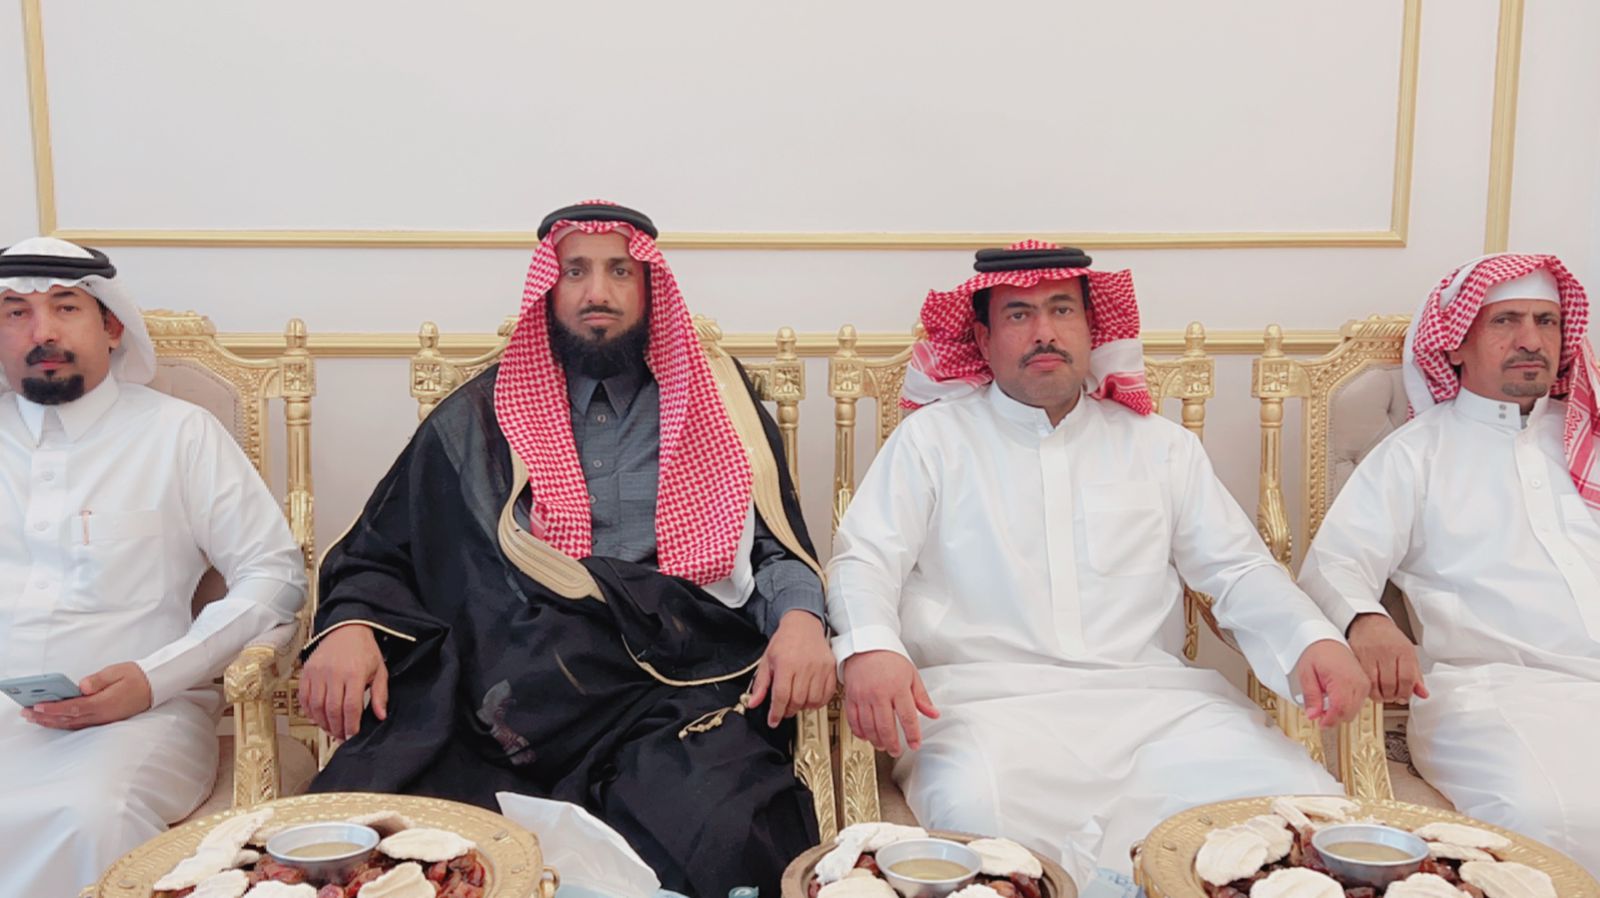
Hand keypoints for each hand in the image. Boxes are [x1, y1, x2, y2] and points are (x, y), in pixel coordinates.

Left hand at [22, 662, 152, 729]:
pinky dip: (64, 724)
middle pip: (68, 719)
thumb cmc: (137, 676)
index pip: (73, 707)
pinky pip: (80, 725)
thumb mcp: (118, 671)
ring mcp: (103, 720)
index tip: (36, 707)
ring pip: (72, 724)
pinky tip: (55, 722)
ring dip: (52, 722)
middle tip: (26, 714)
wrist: (156, 686)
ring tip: (34, 718)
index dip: (53, 708)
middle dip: (45, 717)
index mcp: (104, 702)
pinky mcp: (105, 720)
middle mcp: (102, 715)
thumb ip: (98, 679)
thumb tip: (81, 686)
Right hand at [299, 625, 387, 741]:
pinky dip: (309, 711)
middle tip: (341, 736)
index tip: (352, 736)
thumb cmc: (365, 650)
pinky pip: (304, 698)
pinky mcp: (307, 672)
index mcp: (354, 673)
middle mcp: (334, 673)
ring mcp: (318, 672)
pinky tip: (318, 717)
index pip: (351, 707)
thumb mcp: (380, 670)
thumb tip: (380, 715)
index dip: (351, 726)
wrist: (347, 629)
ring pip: (316, 707)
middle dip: (337, 728)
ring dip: (323, 723)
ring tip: (331, 729)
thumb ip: (380, 694)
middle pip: (332, 710)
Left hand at [748, 611, 836, 725]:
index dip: (776, 712)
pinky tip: (810, 698)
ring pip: (813, 701)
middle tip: (783, 709)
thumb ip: (760, 684)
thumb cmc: (785, 640)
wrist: (803, 624)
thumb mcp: (766, 660)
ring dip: (803, 707)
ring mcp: (819, 668)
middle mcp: (804, 667)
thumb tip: (753, 702)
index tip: (773, 720)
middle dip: (788, 710)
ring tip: (796, 702)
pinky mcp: (830, 669)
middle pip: (797, 701)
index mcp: (786, 664)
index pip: (781, 696)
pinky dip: (818, 702)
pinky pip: (827, 694)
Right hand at [842, 649, 938, 756]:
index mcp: (898, 688)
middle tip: (896, 751)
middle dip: (892, 744)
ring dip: (876, 741)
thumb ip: (922, 698)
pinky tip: (866, 736)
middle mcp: (879, 694)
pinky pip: (853, 720)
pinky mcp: (851, 697)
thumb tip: (933, 714)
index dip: (912, 735)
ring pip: (869, 727)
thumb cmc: (889, 659)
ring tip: (882, 746)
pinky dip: (859, 732)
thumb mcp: (911, 675)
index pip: (907, 718)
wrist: (866, 645)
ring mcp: (863, 696)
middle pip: (886, 727)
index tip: (915, 744)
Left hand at [1291, 639, 1369, 725]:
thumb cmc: (1316, 651)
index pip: (1340, 710)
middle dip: (1333, 717)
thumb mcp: (1306, 674)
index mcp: (1343, 680)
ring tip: (1325, 700)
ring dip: (1340, 711)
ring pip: (1354, 710)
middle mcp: (1358, 683)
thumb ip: (1311, 696)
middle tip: (1318, 711)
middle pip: (1349, 713)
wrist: (1327, 638)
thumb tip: (1313, 715)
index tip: (1320, 723)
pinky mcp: (1366, 684)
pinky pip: (1358, 702)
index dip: (1329, 721)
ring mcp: (1364, 683)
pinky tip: (1334, 697)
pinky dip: (1346, 705)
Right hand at [1347, 613, 1427, 702]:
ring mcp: (1370, 654)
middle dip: (1392, 696)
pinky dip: (1368, 689)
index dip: (1406, 693)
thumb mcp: (1408, 653)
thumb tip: (1423, 694)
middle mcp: (1387, 652)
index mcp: (1404, 651)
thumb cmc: (1389, 638)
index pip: (1407, 679)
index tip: (1404, 697)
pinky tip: (1372, 688)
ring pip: (1374, 684)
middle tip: (1393, 698)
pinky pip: (1362, 679)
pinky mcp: (1356, 657)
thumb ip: (1416, 675)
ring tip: (1383, 695)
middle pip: (1390, 684)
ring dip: (1379, 695)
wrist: (1368, 622)